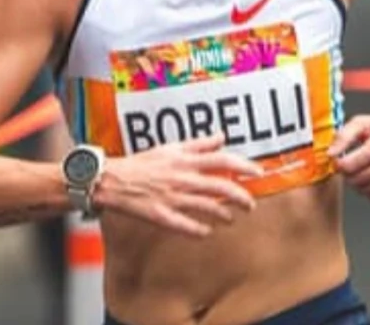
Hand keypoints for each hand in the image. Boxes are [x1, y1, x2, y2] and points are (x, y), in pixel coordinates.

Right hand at [95, 135, 263, 237]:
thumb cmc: (141, 163)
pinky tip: (206, 231)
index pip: (222, 161)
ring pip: (209, 209)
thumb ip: (198, 144)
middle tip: (250, 204)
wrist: (112, 180)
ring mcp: (173, 199)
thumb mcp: (170, 148)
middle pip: (222, 188)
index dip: (244, 167)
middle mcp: (183, 179)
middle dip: (242, 197)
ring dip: (225, 215)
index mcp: (184, 160)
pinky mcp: (163, 216)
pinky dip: (201, 231)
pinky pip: (188, 227)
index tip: (257, 172)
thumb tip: (221, 137)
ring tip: (230, 218)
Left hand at [328, 112, 369, 201]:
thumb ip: (342, 137)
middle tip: (349, 165)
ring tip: (362, 169)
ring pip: (366, 191)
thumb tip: (330, 154)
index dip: (338, 165)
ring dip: (358, 183)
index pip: (349, 166)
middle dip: (347, 174)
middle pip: (356, 181)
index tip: (338, 160)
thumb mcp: (360, 123)